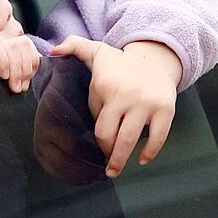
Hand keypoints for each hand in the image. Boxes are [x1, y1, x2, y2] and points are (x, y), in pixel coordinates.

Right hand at [0, 34, 40, 93]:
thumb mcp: (6, 81)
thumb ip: (19, 76)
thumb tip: (28, 81)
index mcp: (8, 48)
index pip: (28, 45)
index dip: (32, 62)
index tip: (27, 81)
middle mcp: (0, 44)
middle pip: (23, 44)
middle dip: (25, 69)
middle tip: (20, 87)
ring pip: (13, 47)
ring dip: (16, 70)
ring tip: (12, 86)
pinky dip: (4, 65)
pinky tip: (2, 76)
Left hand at [47, 37, 181, 176]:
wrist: (157, 56)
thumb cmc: (122, 62)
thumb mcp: (96, 51)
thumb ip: (73, 46)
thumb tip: (52, 50)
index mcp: (105, 86)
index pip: (96, 122)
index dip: (98, 135)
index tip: (100, 141)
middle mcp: (125, 96)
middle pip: (110, 136)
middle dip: (106, 155)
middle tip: (105, 167)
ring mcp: (146, 104)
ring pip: (130, 140)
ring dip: (121, 160)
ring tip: (115, 170)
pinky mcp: (166, 109)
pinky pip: (158, 137)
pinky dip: (149, 152)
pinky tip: (141, 160)